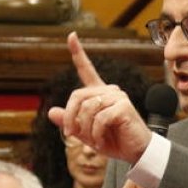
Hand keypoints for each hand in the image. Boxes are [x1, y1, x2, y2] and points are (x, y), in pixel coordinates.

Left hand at [47, 32, 152, 163]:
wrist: (136, 152)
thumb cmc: (114, 141)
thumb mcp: (86, 133)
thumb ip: (71, 122)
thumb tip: (51, 112)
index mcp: (100, 94)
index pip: (87, 70)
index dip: (78, 53)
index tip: (71, 36)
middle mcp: (109, 91)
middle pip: (77, 96)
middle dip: (70, 117)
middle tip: (70, 134)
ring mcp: (118, 97)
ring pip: (87, 109)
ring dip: (85, 129)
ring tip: (93, 141)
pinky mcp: (123, 107)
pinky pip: (100, 119)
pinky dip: (96, 134)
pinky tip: (101, 141)